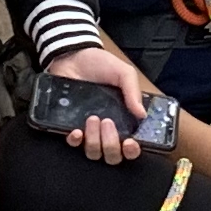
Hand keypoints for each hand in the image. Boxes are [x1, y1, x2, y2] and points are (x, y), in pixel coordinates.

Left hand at [43, 43, 160, 164]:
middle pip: (112, 156)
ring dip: (94, 141)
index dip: (132, 151)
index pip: (131, 147)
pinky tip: (76, 130)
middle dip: (111, 144)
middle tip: (107, 122)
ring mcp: (88, 131)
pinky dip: (75, 141)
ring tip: (92, 118)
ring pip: (93, 153)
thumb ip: (133, 91)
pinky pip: (73, 144)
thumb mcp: (123, 73)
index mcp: (124, 120)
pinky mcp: (68, 126)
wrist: (73, 55)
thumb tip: (143, 115)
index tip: (130, 142)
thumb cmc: (101, 65)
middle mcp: (107, 131)